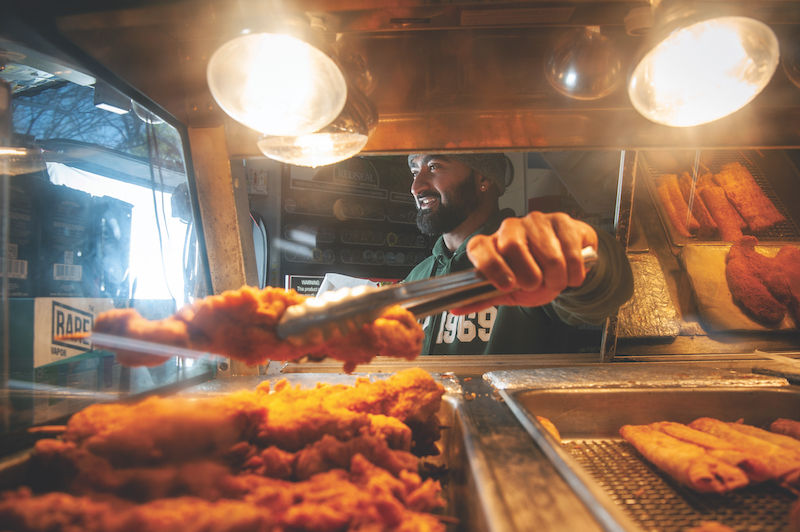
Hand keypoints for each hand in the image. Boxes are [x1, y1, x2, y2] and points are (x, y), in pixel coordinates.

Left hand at [454, 211, 597, 313]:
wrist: (564, 264)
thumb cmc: (533, 275)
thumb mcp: (507, 292)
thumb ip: (483, 298)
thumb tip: (455, 310)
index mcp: (491, 244)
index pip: (479, 247)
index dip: (490, 266)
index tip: (507, 286)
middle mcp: (509, 228)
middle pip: (513, 246)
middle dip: (530, 276)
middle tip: (537, 285)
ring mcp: (536, 222)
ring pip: (548, 254)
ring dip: (556, 278)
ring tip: (556, 280)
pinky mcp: (561, 221)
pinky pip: (570, 251)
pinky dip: (574, 271)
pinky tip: (572, 273)